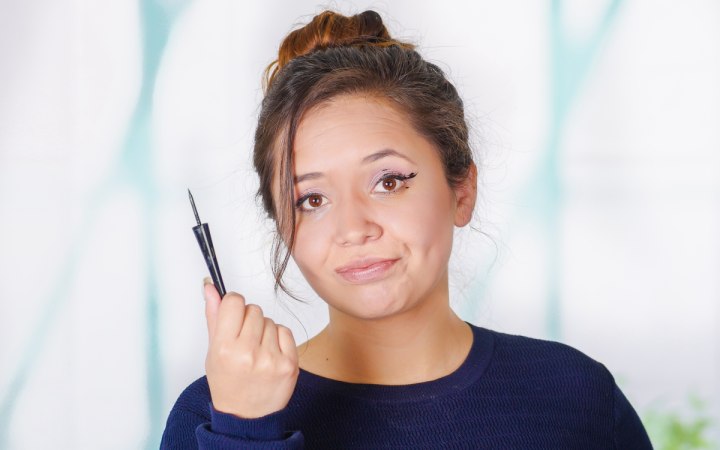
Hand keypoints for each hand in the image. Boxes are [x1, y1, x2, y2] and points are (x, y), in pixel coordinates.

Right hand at [203, 279, 298, 418]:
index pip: (235, 302)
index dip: (234, 306)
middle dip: (248, 320)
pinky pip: (285, 331)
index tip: (233, 316)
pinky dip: (278, 339)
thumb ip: (214, 316)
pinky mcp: (290, 364)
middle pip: (254, 309)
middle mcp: (248, 353)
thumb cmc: (227, 382)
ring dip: (263, 331)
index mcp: (225, 348)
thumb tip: (210, 286)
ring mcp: (271, 359)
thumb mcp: (213, 351)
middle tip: (244, 341)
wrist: (246, 416)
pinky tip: (269, 354)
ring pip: (269, 320)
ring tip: (256, 351)